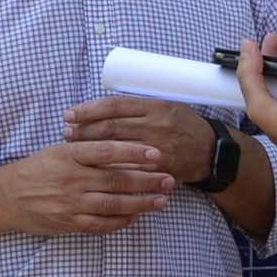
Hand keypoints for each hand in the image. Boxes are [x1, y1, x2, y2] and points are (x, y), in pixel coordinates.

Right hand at [0, 139, 174, 235]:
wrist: (6, 197)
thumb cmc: (37, 169)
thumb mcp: (58, 150)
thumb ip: (87, 148)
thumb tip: (123, 144)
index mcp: (69, 155)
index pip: (107, 151)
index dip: (134, 152)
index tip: (156, 153)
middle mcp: (71, 179)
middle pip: (116, 180)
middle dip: (147, 181)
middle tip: (169, 179)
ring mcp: (71, 204)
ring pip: (113, 204)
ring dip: (141, 203)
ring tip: (161, 200)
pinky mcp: (70, 223)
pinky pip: (101, 224)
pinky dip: (122, 221)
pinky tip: (137, 216)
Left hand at [63, 96, 220, 183]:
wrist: (210, 152)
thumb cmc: (184, 126)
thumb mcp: (166, 106)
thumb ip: (139, 107)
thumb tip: (103, 107)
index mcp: (156, 106)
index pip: (114, 106)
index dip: (89, 110)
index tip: (70, 113)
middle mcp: (156, 126)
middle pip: (110, 127)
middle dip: (83, 129)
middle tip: (66, 131)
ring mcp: (157, 150)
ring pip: (115, 149)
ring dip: (90, 148)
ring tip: (72, 146)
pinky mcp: (158, 170)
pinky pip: (127, 169)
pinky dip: (107, 167)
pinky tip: (91, 167)